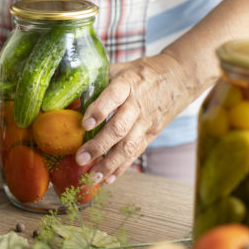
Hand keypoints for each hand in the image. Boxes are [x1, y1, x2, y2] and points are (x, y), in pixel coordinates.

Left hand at [75, 52, 194, 183]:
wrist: (181, 77)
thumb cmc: (142, 72)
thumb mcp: (120, 68)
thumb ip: (97, 81)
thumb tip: (68, 96)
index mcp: (128, 84)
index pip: (113, 96)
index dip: (99, 110)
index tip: (84, 124)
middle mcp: (137, 105)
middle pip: (119, 127)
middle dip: (99, 145)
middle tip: (80, 158)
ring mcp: (146, 122)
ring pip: (128, 146)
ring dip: (109, 163)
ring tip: (91, 176)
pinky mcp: (151, 134)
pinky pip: (136, 153)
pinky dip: (122, 168)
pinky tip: (108, 179)